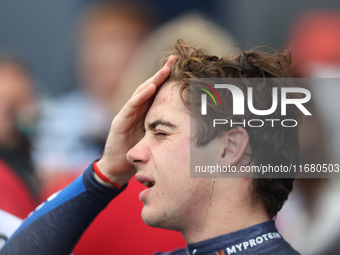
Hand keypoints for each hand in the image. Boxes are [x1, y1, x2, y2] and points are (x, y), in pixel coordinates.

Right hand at [96, 56, 176, 186]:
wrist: (118, 167)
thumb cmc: (138, 152)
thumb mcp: (155, 138)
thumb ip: (164, 127)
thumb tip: (187, 124)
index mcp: (145, 112)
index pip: (157, 92)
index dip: (167, 79)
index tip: (181, 67)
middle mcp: (136, 110)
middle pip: (149, 87)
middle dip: (161, 73)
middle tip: (174, 59)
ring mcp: (127, 114)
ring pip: (140, 93)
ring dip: (153, 80)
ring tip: (165, 70)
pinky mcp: (119, 122)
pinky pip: (131, 107)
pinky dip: (141, 96)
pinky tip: (150, 88)